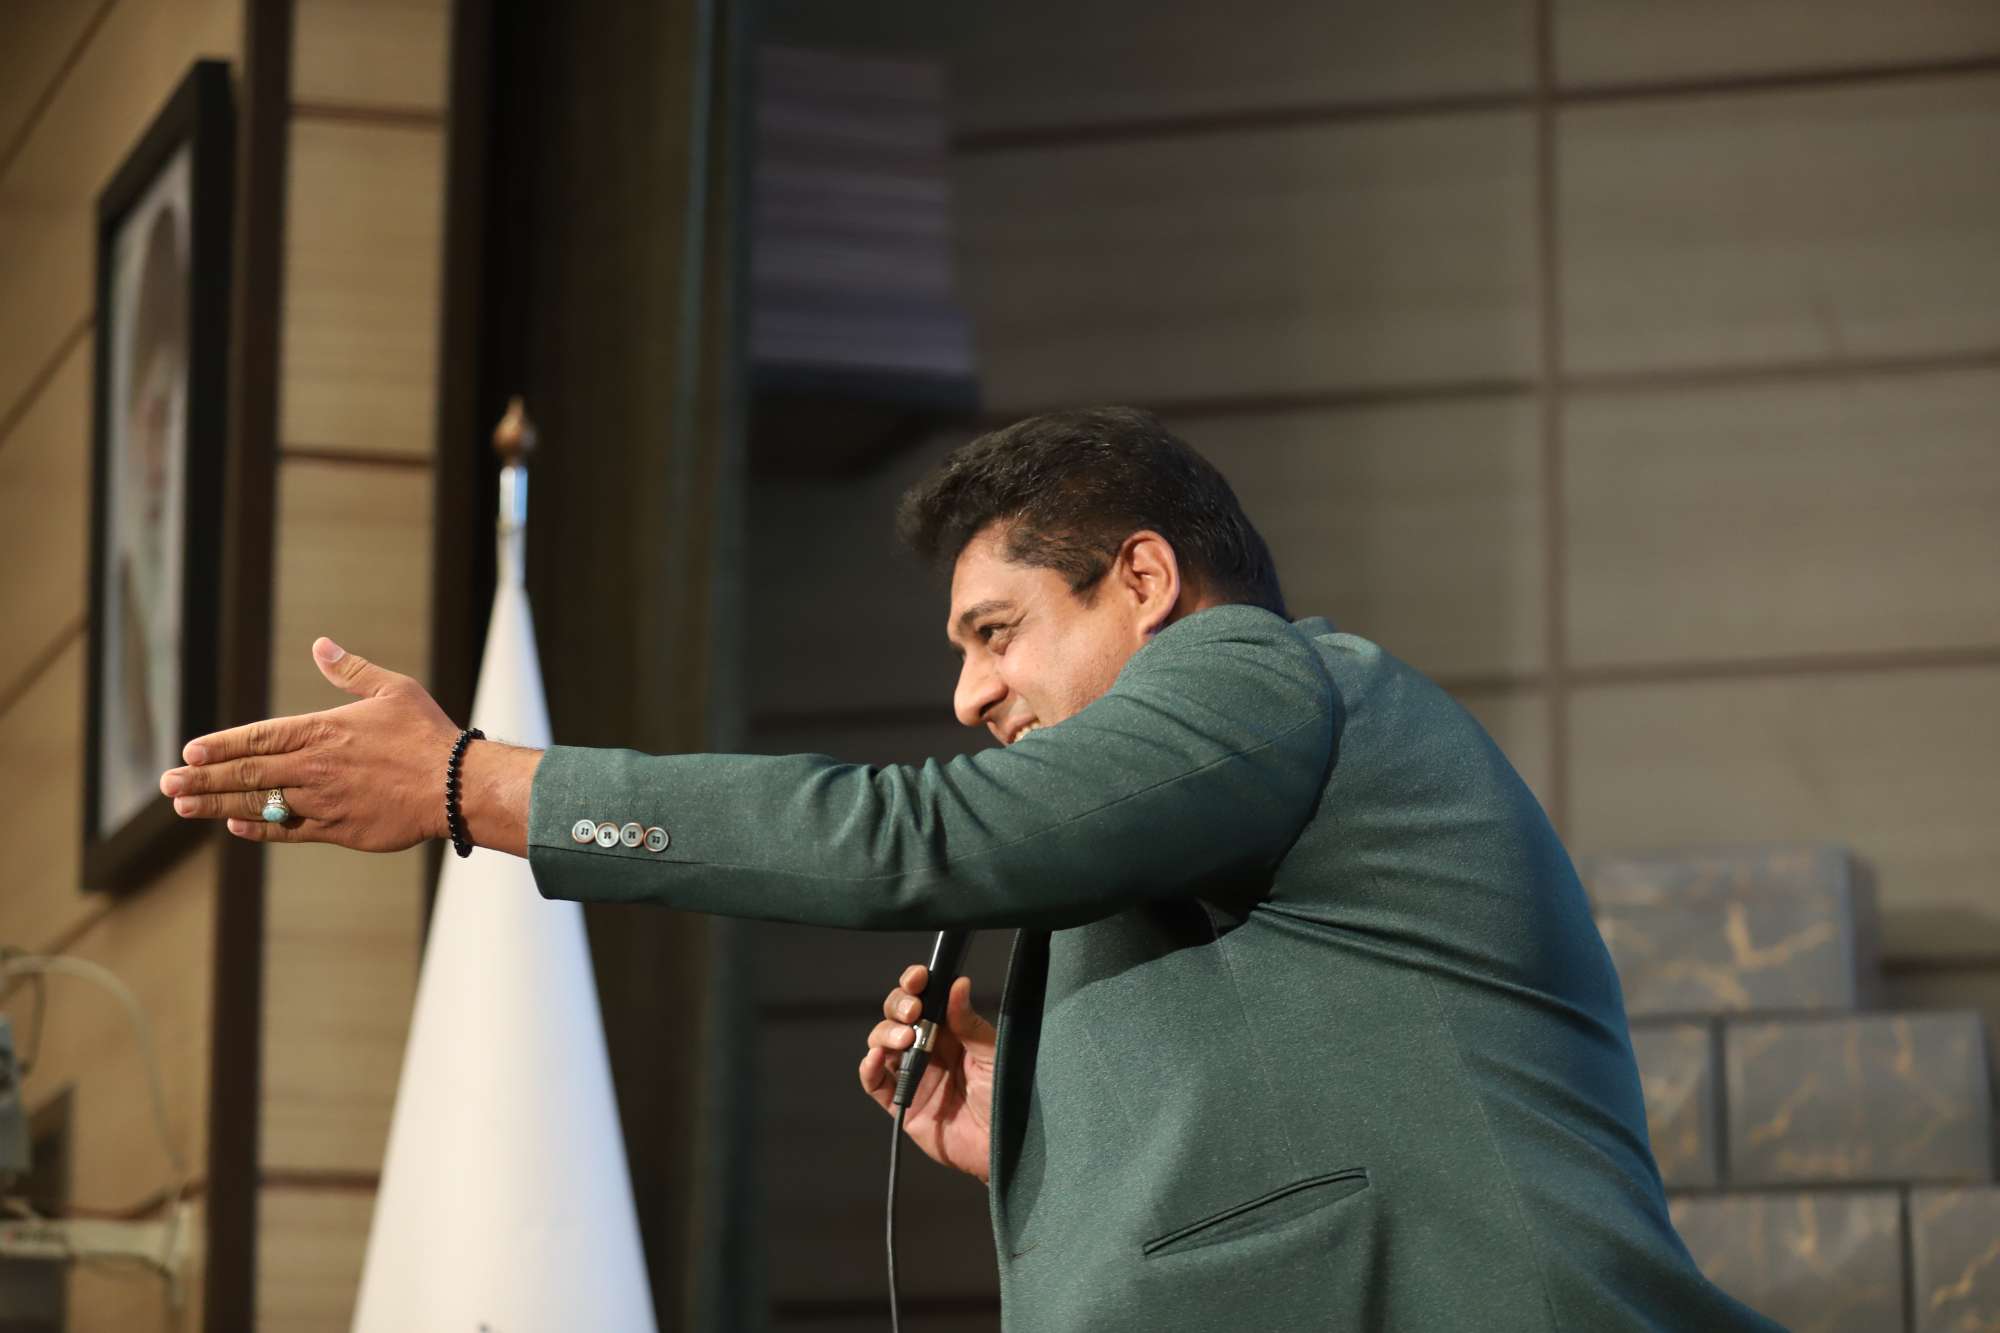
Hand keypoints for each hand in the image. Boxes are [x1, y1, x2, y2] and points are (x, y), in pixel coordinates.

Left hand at [157, 637, 458, 850]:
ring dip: (217, 805)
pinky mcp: (337, 830)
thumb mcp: (393, 690)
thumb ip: (350, 671)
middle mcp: (314, 768)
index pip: (257, 738)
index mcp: (323, 731)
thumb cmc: (426, 735)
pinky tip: (235, 825)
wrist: (455, 786)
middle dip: (202, 779)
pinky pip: (288, 831)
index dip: (220, 745)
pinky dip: (259, 827)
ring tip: (184, 806)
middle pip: (247, 774)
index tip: (189, 752)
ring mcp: (322, 802)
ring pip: (259, 804)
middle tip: (167, 784)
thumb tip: (320, 646)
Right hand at [859, 963, 995, 1183]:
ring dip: (886, 1034)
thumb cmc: (1006, 1097)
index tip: (917, 978)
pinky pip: (876, 1083)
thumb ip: (969, 1023)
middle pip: (897, 1016)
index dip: (915, 985)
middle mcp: (928, 1049)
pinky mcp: (902, 1103)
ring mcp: (913, 1075)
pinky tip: (875, 1058)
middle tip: (913, 1011)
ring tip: (904, 1038)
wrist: (1004, 1144)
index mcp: (951, 1031)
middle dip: (898, 1005)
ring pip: (882, 1043)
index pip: (925, 999)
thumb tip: (958, 984)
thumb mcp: (991, 1055)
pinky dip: (868, 1069)